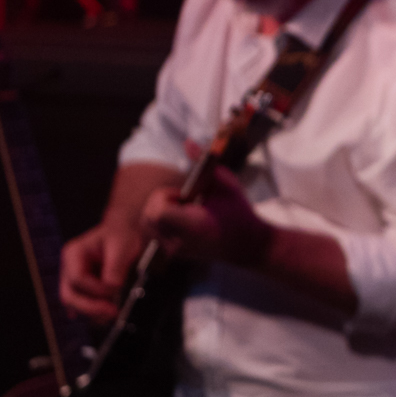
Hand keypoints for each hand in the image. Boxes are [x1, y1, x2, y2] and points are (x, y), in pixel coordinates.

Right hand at [60, 218, 147, 323]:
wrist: (125, 233)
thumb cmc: (121, 235)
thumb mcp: (122, 247)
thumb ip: (115, 267)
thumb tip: (112, 287)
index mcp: (73, 254)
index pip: (77, 278)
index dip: (96, 288)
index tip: (115, 288)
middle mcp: (69, 268)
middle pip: (69, 295)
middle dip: (90, 307)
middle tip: (112, 313)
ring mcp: (73, 279)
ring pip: (74, 303)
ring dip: (91, 312)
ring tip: (112, 315)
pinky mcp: (83, 288)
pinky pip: (82, 304)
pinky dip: (92, 311)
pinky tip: (103, 318)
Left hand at [141, 166, 272, 266]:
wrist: (248, 245)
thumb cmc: (239, 213)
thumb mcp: (227, 185)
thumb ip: (203, 163)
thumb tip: (187, 142)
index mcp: (193, 225)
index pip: (157, 211)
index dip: (164, 197)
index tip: (184, 196)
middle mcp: (180, 242)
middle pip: (148, 216)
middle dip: (160, 202)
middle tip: (186, 202)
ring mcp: (175, 250)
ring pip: (147, 224)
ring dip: (160, 211)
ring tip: (185, 211)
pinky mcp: (172, 254)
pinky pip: (153, 233)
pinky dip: (162, 222)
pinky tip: (184, 221)